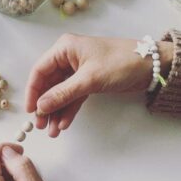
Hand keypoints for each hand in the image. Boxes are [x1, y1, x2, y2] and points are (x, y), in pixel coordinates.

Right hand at [25, 34, 172, 136]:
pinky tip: (64, 123)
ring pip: (60, 93)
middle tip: (41, 125)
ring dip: (56, 111)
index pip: (40, 71)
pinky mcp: (86, 81)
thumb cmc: (119, 63)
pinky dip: (69, 109)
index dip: (33, 91)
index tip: (30, 110)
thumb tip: (40, 107)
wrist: (150, 66)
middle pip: (49, 84)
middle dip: (46, 105)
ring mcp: (77, 71)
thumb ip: (63, 93)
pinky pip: (73, 96)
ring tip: (53, 131)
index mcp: (64, 49)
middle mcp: (67, 58)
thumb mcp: (88, 79)